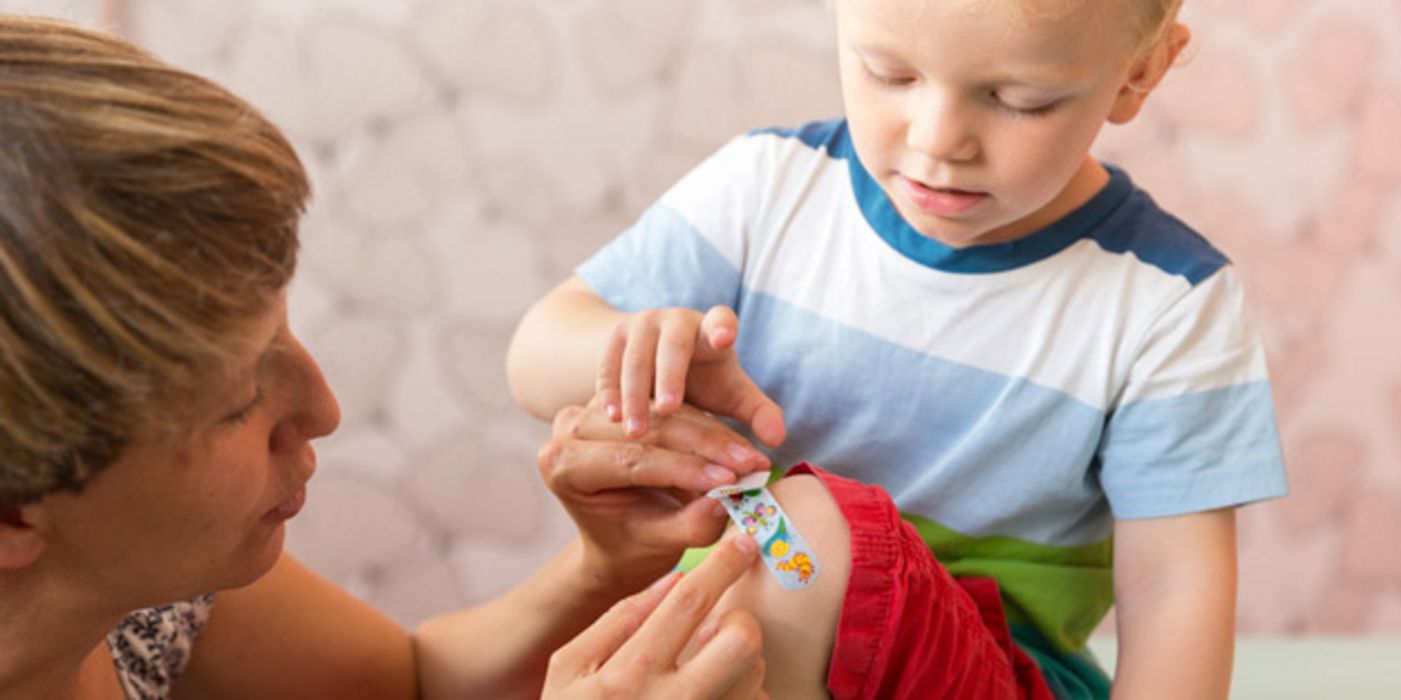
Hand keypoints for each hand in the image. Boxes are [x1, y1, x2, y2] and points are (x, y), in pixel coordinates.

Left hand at [539, 395, 769, 590]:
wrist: (620, 538)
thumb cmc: (632, 545)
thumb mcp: (658, 542)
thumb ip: (688, 525)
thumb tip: (725, 503)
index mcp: (562, 466)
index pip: (631, 460)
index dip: (685, 469)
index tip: (732, 480)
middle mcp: (569, 428)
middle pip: (650, 431)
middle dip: (707, 449)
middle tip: (752, 465)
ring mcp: (594, 407)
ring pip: (667, 415)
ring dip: (715, 436)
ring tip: (752, 458)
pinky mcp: (625, 399)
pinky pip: (674, 407)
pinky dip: (710, 427)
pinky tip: (741, 446)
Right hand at [542, 535, 765, 699]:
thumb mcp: (568, 668)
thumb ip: (618, 620)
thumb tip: (671, 581)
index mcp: (628, 674)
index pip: (689, 602)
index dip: (723, 563)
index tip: (742, 541)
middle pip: (741, 641)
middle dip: (739, 621)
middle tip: (719, 625)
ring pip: (754, 675)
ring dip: (740, 661)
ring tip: (705, 667)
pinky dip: (740, 694)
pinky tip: (709, 696)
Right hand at [597, 305, 784, 446]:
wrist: (654, 362)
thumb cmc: (702, 380)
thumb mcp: (731, 395)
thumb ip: (757, 414)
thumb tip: (777, 440)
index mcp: (711, 328)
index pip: (721, 318)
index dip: (722, 326)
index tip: (724, 339)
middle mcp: (675, 320)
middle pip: (673, 345)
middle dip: (670, 376)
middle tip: (669, 410)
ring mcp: (641, 326)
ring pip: (636, 358)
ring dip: (635, 394)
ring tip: (636, 430)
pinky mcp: (614, 339)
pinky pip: (609, 364)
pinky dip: (610, 390)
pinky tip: (612, 417)